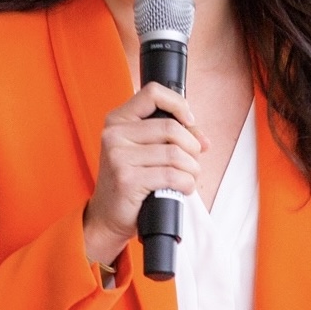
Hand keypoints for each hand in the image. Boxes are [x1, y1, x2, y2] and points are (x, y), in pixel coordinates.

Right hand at [81, 83, 206, 265]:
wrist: (107, 216)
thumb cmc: (130, 181)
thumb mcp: (143, 151)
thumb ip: (170, 137)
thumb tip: (202, 140)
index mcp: (117, 120)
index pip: (152, 93)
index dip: (178, 104)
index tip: (189, 121)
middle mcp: (114, 134)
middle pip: (171, 127)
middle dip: (192, 146)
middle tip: (193, 161)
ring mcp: (118, 156)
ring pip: (175, 153)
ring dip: (192, 168)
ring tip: (188, 177)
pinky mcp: (127, 179)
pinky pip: (172, 175)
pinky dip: (186, 183)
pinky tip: (182, 188)